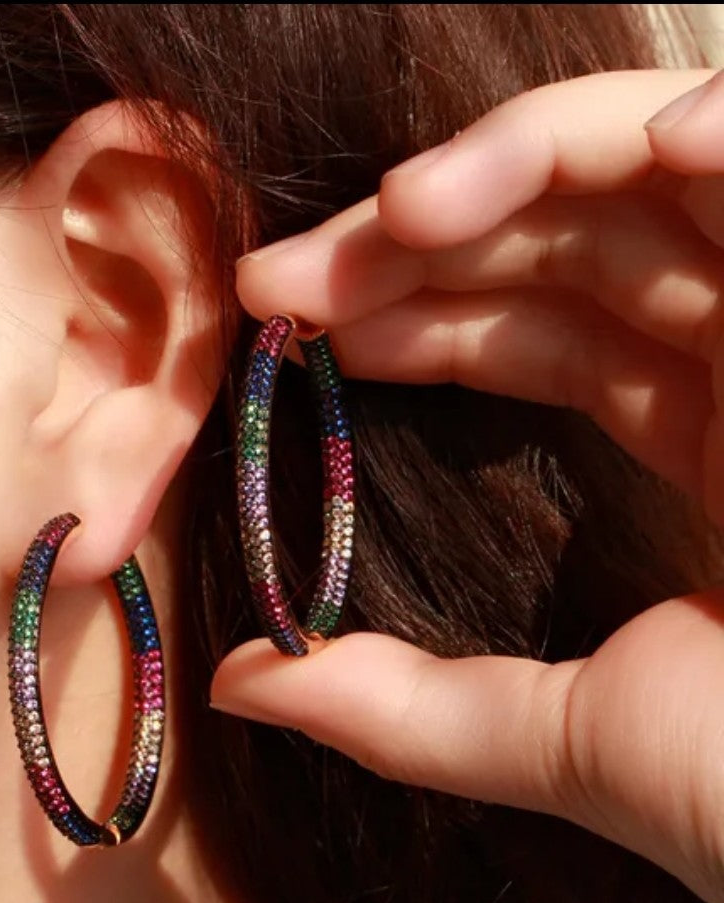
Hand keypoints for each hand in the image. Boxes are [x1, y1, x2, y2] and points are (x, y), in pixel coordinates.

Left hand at [211, 69, 723, 902]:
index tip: (288, 321)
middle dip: (425, 235)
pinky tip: (659, 145)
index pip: (548, 332)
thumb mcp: (578, 741)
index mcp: (717, 443)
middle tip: (282, 273)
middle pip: (583, 237)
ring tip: (402, 205)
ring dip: (533, 158)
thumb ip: (406, 709)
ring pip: (679, 167)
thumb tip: (242, 685)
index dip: (417, 313)